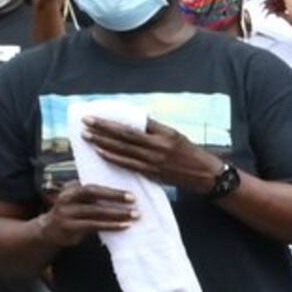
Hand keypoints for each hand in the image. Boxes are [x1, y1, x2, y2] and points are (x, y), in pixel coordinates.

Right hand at [37, 181, 138, 246]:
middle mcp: (67, 197)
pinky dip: (110, 225)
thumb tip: (125, 197)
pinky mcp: (68, 226)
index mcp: (71, 188)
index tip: (132, 194)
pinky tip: (124, 226)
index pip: (94, 186)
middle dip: (115, 196)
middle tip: (134, 202)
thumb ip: (95, 198)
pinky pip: (93, 225)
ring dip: (117, 213)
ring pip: (95, 211)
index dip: (112, 190)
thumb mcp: (80, 202)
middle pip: (93, 193)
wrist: (49, 231)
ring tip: (134, 216)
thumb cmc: (73, 214)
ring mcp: (66, 212)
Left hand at [82, 118, 224, 194]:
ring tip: (87, 137)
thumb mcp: (175, 135)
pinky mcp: (152, 173)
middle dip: (102, 129)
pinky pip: (129, 164)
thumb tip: (133, 122)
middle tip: (85, 123)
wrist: (205, 174)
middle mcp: (158, 146)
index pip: (132, 125)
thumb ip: (154, 129)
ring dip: (103, 143)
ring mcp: (154, 161)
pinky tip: (101, 153)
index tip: (96, 116)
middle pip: (124, 136)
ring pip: (124, 150)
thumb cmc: (190, 152)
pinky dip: (114, 158)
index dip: (112, 121)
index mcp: (163, 133)